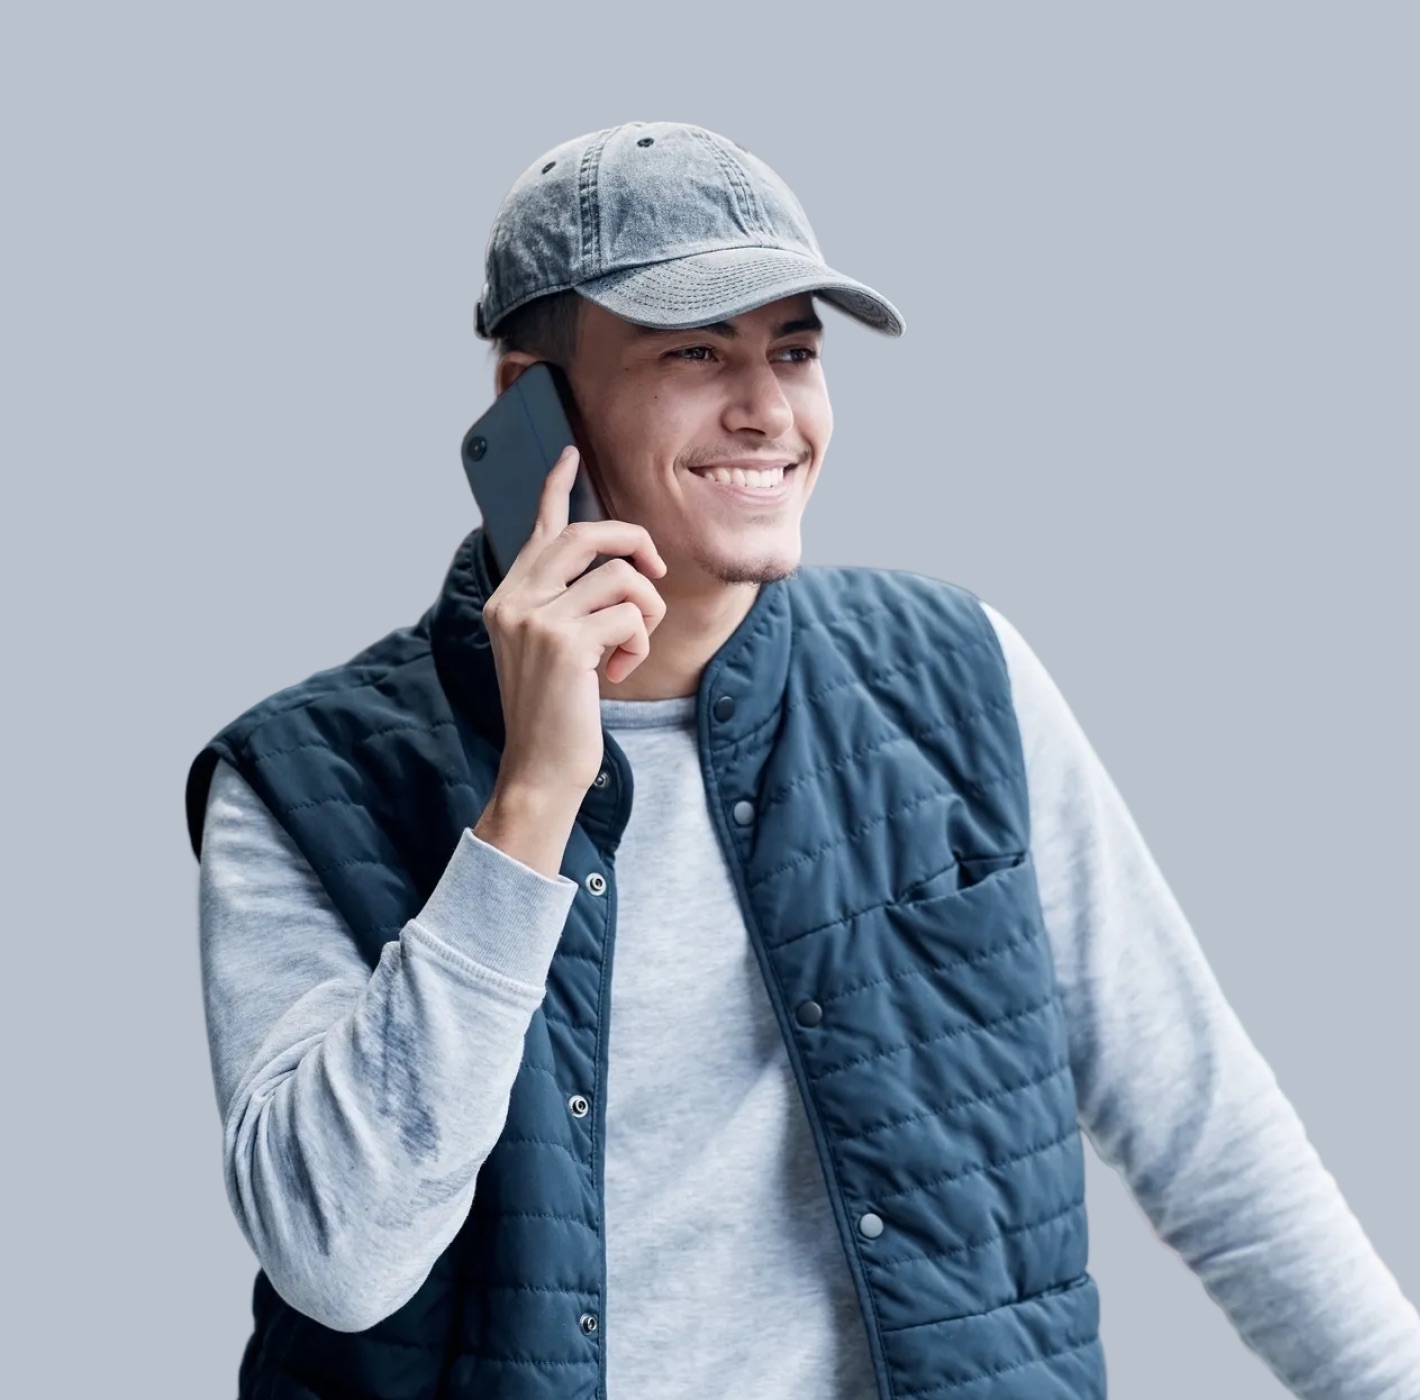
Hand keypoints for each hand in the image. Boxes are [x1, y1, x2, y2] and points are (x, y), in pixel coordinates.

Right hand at [480, 445, 667, 801]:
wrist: (540, 770)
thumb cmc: (554, 714)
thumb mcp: (551, 649)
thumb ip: (566, 604)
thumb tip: (616, 568)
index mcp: (507, 598)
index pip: (537, 530)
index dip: (556, 488)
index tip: (570, 453)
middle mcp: (513, 601)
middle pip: (586, 535)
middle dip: (634, 544)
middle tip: (656, 572)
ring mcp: (536, 619)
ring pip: (622, 579)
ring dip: (646, 613)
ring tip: (630, 648)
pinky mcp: (565, 643)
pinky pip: (631, 616)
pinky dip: (639, 645)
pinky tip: (619, 673)